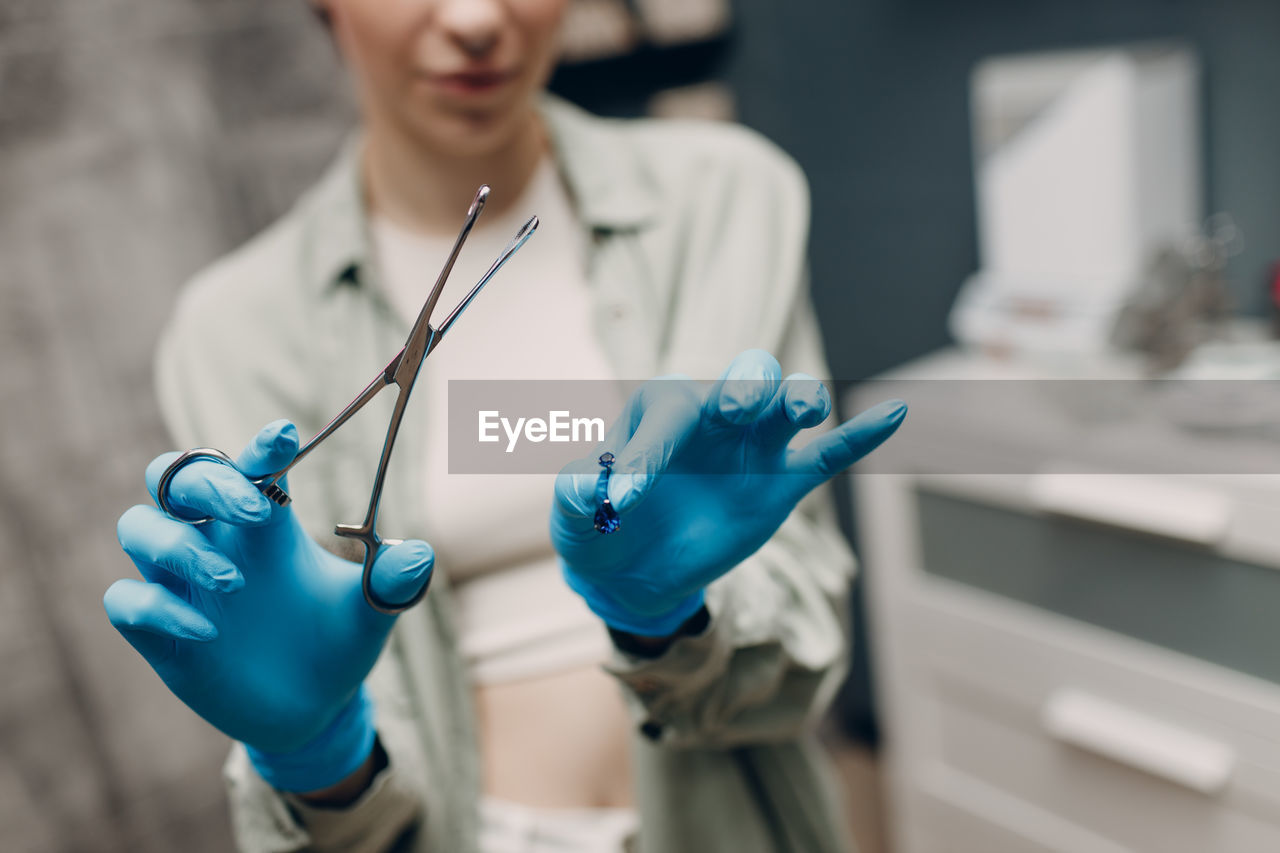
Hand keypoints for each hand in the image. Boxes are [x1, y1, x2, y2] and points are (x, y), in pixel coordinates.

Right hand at [105, 420, 433, 791]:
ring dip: (179, 545)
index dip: (259, 447)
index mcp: (266, 523)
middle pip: (176, 477)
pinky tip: (207, 632)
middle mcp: (216, 540)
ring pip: (138, 527)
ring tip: (235, 582)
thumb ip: (392, 582)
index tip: (284, 435)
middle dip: (209, 483)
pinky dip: (158, 607)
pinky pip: (126, 601)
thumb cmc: (338, 643)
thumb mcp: (371, 612)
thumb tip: (421, 554)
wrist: (313, 710)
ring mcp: (180, 583)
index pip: (248, 465)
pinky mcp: (158, 631)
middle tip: (256, 508)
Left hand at [551, 349, 904, 636]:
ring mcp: (754, 447)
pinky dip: (859, 436)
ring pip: (787, 410)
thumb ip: (581, 494)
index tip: (623, 502)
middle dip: (744, 388)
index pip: (666, 416)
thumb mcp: (575, 515)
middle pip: (741, 386)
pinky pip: (828, 456)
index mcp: (661, 409)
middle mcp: (715, 415)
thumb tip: (597, 488)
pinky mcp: (783, 483)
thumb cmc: (598, 527)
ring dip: (798, 401)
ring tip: (803, 408)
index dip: (645, 455)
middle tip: (738, 407)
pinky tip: (892, 415)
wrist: (633, 572)